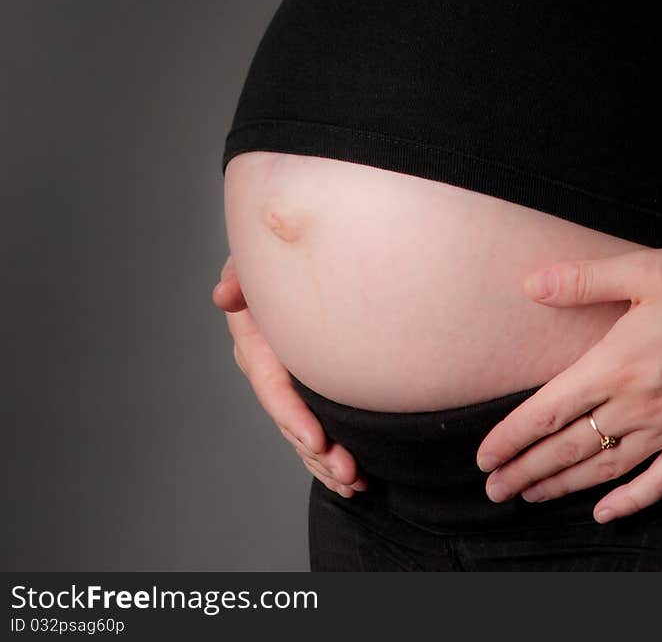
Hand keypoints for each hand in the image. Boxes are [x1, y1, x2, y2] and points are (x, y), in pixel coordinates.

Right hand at [212, 254, 367, 497]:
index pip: (273, 385)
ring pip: (302, 433)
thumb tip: (224, 295)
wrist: (291, 262)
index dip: (292, 415)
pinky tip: (354, 478)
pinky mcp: (304, 388)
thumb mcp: (254, 261)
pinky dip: (329, 456)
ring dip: (326, 462)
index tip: (317, 440)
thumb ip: (241, 277)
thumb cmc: (272, 259)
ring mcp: (285, 382)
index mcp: (255, 342)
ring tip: (356, 482)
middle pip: (290, 419)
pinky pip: (312, 429)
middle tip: (350, 472)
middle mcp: (266, 369)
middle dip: (317, 451)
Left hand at [474, 247, 661, 523]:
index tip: (484, 458)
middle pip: (567, 447)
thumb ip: (582, 280)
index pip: (547, 411)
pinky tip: (606, 513)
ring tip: (531, 497)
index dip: (511, 437)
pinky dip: (629, 501)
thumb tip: (529, 283)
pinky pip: (659, 482)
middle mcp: (635, 406)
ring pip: (604, 468)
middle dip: (525, 471)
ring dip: (563, 486)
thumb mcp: (642, 269)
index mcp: (613, 366)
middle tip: (493, 491)